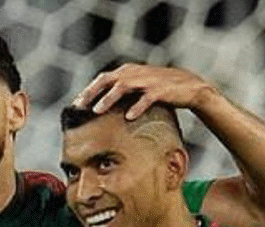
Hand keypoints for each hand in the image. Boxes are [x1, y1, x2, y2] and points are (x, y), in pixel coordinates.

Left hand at [73, 63, 218, 119]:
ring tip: (97, 111)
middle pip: (107, 80)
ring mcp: (146, 81)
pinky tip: (128, 117)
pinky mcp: (160, 90)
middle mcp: (134, 73)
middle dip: (91, 93)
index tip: (76, 105)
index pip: (102, 79)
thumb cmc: (159, 91)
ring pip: (123, 87)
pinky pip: (145, 98)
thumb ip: (122, 92)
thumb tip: (101, 107)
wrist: (188, 87)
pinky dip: (136, 107)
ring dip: (108, 99)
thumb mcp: (138, 88)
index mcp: (127, 71)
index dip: (88, 91)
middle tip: (79, 107)